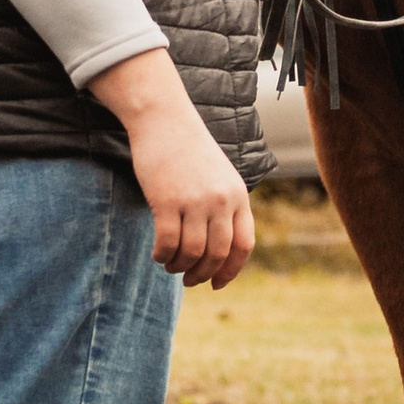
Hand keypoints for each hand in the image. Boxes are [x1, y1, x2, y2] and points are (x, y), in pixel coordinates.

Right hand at [87, 48, 255, 288]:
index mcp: (238, 194)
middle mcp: (221, 200)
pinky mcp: (167, 200)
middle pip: (218, 254)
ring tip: (170, 264)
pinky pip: (167, 243)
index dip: (231, 271)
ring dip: (179, 267)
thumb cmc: (189, 150)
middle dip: (202, 274)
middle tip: (188, 279)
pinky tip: (158, 254)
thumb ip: (224, 207)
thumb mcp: (219, 176)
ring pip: (192, 253)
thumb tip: (218, 251)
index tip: (217, 284)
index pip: (244, 245)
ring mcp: (194, 200)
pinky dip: (163, 255)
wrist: (164, 118)